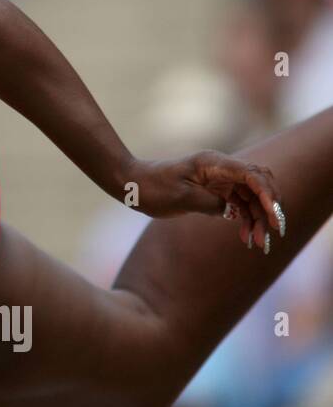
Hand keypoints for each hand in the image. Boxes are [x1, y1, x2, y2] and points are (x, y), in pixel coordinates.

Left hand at [125, 152, 284, 249]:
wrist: (133, 185)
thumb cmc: (153, 188)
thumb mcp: (182, 198)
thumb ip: (212, 203)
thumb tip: (234, 212)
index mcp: (215, 163)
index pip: (252, 175)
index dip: (267, 194)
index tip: (273, 215)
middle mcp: (222, 169)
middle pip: (258, 185)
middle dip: (269, 208)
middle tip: (272, 233)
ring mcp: (220, 180)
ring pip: (250, 198)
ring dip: (258, 218)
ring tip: (259, 243)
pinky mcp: (215, 192)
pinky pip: (238, 204)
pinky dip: (245, 219)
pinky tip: (246, 237)